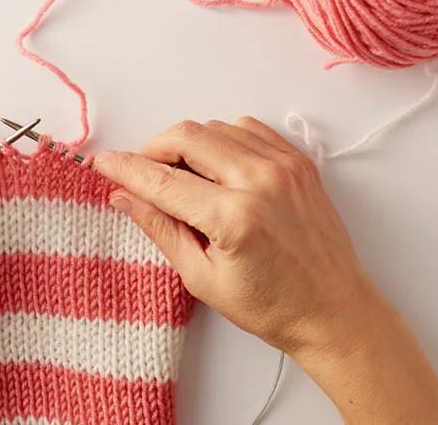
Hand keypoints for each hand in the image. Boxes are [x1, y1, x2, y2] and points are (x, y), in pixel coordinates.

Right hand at [94, 117, 374, 356]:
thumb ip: (161, 230)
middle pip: (187, 136)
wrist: (333, 310)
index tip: (104, 163)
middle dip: (154, 149)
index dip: (126, 169)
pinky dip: (224, 139)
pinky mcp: (299, 162)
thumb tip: (124, 197)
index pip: (163, 180)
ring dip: (190, 144)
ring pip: (216, 128)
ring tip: (184, 178)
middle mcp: (260, 182)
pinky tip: (217, 167)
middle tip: (144, 172)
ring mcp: (284, 167)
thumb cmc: (272, 306)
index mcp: (234, 218)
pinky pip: (249, 129)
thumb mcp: (202, 278)